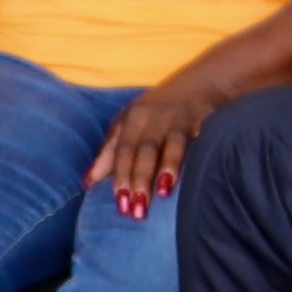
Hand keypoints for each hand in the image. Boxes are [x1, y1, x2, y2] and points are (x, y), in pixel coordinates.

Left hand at [90, 76, 222, 214]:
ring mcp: (179, 117)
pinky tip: (195, 173)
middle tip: (138, 209)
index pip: (122, 149)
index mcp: (132, 119)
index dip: (121, 175)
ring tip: (162, 194)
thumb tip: (87, 183)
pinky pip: (199, 140)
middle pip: (144, 149)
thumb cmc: (159, 111)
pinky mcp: (204, 119)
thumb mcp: (130, 125)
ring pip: (170, 144)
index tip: (120, 202)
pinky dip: (196, 155)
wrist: (203, 82)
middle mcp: (154, 117)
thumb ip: (110, 153)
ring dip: (165, 169)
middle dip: (139, 178)